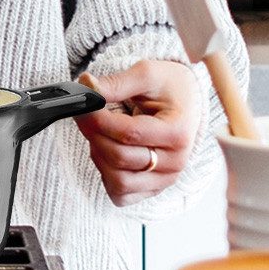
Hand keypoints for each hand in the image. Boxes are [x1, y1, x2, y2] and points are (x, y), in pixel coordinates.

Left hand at [74, 59, 201, 206]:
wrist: (185, 102)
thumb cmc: (168, 87)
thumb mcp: (146, 74)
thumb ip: (117, 83)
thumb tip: (87, 88)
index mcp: (178, 132)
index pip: (129, 133)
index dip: (99, 119)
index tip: (83, 103)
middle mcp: (176, 162)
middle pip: (120, 157)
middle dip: (93, 134)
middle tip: (83, 113)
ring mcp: (165, 180)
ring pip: (118, 181)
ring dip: (98, 155)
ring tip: (98, 132)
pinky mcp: (152, 190)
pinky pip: (120, 194)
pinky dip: (106, 175)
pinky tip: (106, 151)